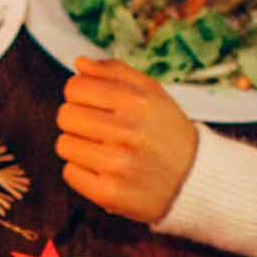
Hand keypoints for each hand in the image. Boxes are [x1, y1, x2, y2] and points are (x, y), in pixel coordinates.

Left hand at [55, 58, 198, 223]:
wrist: (192, 179)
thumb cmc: (166, 132)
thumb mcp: (152, 93)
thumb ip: (114, 72)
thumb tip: (79, 63)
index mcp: (136, 102)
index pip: (75, 88)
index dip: (80, 94)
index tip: (93, 104)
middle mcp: (126, 132)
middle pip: (65, 116)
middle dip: (77, 120)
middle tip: (99, 129)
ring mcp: (116, 164)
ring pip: (64, 144)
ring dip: (79, 146)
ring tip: (103, 149)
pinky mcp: (108, 193)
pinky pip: (69, 172)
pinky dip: (82, 171)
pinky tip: (103, 169)